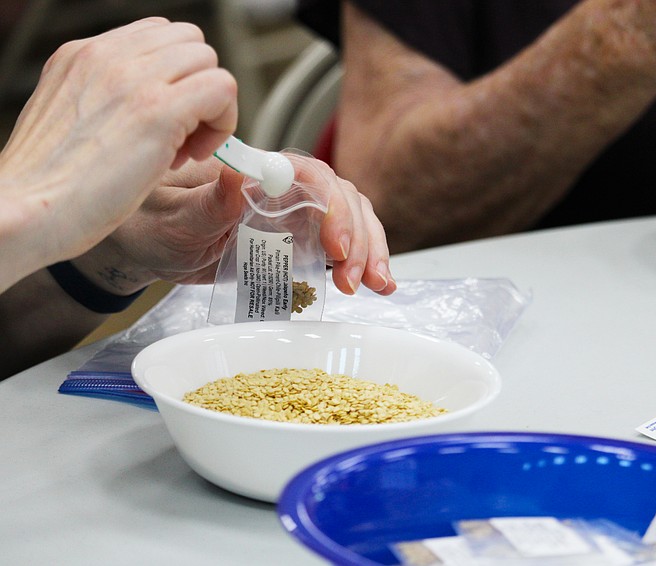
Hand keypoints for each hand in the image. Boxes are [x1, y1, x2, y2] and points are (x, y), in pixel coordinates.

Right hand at [0, 17, 236, 273]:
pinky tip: (190, 157)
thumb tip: (150, 106)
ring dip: (210, 108)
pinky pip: (222, 89)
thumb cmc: (50, 185)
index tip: (165, 124)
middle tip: (180, 140)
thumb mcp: (71, 119)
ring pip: (209, 62)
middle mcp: (108, 56)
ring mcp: (134, 79)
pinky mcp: (158, 110)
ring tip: (182, 150)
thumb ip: (106, 99)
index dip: (176, 79)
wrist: (27, 211)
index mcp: (84, 55)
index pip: (158, 37)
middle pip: (191, 44)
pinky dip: (221, 124)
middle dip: (197, 89)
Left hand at [76, 155, 395, 296]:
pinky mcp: (297, 242)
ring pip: (350, 220)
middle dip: (360, 237)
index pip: (312, 176)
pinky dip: (362, 263)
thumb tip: (241, 174)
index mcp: (257, 173)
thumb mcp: (173, 216)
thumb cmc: (153, 221)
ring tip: (376, 286)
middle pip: (342, 199)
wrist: (148, 244)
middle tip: (355, 280)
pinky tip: (377, 284)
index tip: (336, 248)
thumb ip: (208, 202)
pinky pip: (340, 246)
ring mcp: (294, 216)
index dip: (333, 208)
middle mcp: (283, 189)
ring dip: (370, 251)